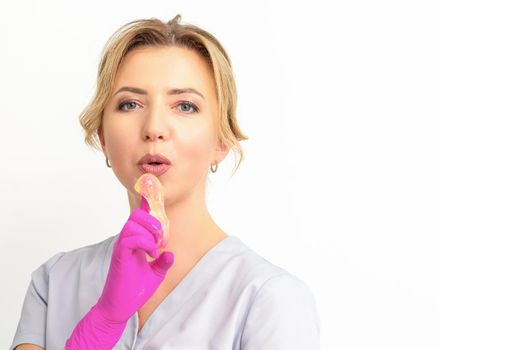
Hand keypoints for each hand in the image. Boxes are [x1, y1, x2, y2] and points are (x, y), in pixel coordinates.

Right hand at [65, 196, 173, 348]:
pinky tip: (151, 254)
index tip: (155, 200)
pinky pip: (129, 238)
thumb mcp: (155, 275)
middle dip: (153, 221)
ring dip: (149, 232)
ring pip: (132, 223)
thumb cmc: (134, 290)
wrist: (119, 307)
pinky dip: (144, 242)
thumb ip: (163, 263)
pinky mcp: (119, 256)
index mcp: (134, 242)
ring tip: (156, 248)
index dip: (148, 207)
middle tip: (162, 239)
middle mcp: (126, 241)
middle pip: (136, 215)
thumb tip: (172, 254)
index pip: (140, 219)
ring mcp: (121, 247)